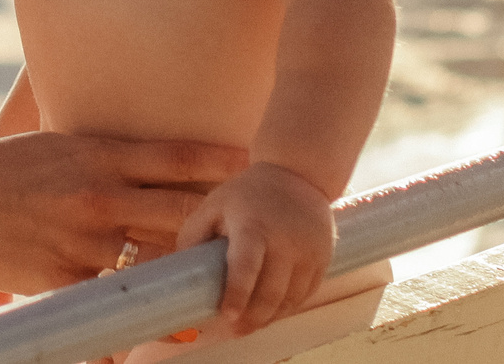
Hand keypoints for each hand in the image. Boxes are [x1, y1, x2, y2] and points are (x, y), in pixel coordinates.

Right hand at [0, 132, 248, 295]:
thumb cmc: (1, 169)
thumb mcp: (56, 148)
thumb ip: (103, 158)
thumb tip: (143, 162)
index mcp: (96, 154)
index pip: (172, 156)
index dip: (216, 163)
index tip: (249, 165)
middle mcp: (97, 194)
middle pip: (176, 211)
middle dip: (213, 225)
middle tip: (248, 235)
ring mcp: (81, 238)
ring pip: (151, 260)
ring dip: (182, 275)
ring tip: (215, 286)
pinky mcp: (61, 278)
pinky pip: (109, 300)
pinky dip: (134, 313)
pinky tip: (157, 327)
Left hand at [175, 161, 334, 334]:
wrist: (298, 174)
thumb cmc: (248, 194)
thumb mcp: (214, 205)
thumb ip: (193, 236)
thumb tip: (180, 273)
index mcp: (253, 225)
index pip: (246, 265)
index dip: (237, 294)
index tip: (228, 316)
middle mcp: (285, 239)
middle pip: (270, 292)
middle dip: (252, 318)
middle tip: (235, 330)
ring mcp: (308, 250)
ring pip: (290, 299)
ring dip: (270, 317)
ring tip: (251, 325)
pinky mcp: (323, 258)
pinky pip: (306, 294)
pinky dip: (288, 307)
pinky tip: (273, 311)